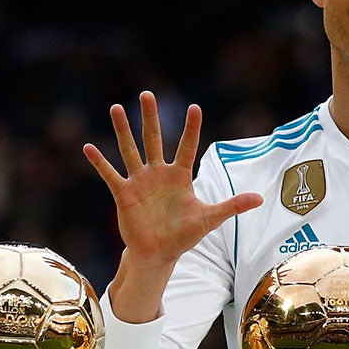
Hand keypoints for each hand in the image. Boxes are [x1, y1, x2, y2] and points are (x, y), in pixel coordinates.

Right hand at [83, 92, 261, 322]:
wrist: (158, 254)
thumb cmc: (183, 235)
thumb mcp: (209, 218)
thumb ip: (232, 206)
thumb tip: (260, 199)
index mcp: (179, 176)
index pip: (186, 147)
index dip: (190, 129)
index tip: (195, 107)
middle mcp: (158, 173)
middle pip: (153, 139)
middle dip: (150, 117)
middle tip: (147, 94)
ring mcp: (140, 182)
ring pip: (130, 150)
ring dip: (122, 130)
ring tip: (116, 108)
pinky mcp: (124, 194)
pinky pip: (110, 175)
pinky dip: (99, 162)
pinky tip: (88, 147)